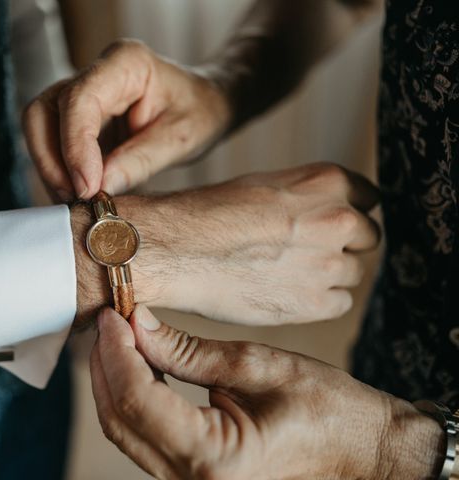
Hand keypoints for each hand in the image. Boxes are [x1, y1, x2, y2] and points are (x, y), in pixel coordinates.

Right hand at [23, 39, 230, 201]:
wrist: (206, 104)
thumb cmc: (200, 112)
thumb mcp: (183, 138)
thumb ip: (141, 161)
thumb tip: (97, 188)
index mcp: (126, 63)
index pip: (79, 100)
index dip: (75, 147)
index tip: (86, 188)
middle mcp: (97, 72)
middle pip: (43, 110)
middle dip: (51, 159)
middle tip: (74, 198)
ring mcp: (83, 92)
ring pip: (40, 126)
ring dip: (51, 168)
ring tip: (76, 201)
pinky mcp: (79, 116)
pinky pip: (53, 141)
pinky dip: (59, 170)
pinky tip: (78, 192)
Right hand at [72, 163, 381, 327]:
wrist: (173, 250)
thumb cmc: (206, 214)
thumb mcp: (262, 185)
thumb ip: (303, 199)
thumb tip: (320, 215)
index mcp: (326, 181)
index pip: (368, 199)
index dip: (347, 214)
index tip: (327, 226)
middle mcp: (336, 219)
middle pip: (367, 237)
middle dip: (341, 245)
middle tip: (303, 254)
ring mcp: (328, 263)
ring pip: (352, 273)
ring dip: (327, 275)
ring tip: (283, 275)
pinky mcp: (315, 303)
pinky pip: (339, 303)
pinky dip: (317, 302)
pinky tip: (283, 294)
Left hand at [91, 306, 443, 479]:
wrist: (362, 451)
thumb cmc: (328, 410)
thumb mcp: (258, 366)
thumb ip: (188, 351)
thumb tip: (137, 324)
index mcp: (213, 458)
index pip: (136, 400)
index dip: (117, 352)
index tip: (113, 314)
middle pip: (120, 421)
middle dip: (106, 365)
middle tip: (110, 320)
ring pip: (126, 432)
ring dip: (115, 381)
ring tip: (119, 337)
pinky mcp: (193, 476)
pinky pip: (146, 438)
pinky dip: (134, 399)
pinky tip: (138, 365)